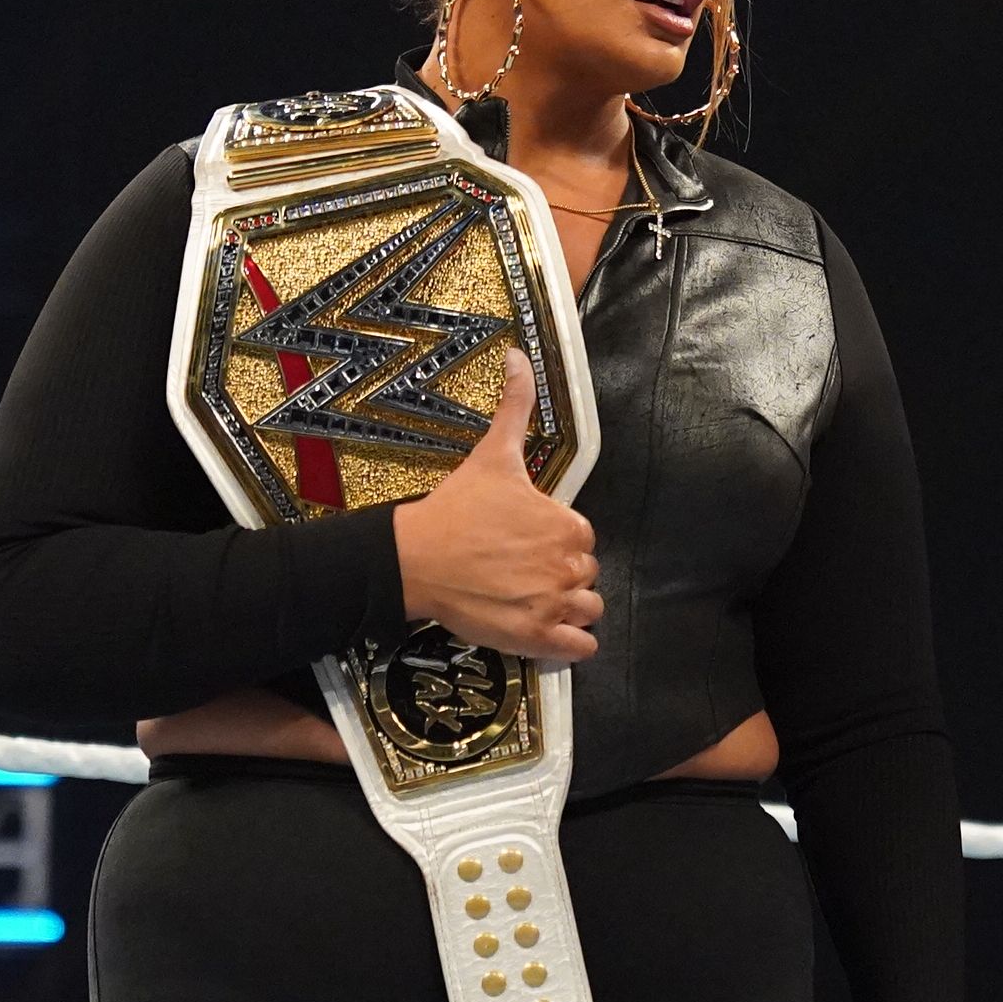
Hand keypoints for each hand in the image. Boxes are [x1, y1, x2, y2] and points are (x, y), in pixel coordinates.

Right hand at [392, 351, 602, 660]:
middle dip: (561, 575)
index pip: (582, 540)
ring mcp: (555, 604)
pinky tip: (543, 630)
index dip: (556, 542)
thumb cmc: (456, 509)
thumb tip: (520, 353)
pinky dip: (569, 644)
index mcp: (569, 525)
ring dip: (568, 609)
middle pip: (586, 576)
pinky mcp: (539, 639)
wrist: (414, 558)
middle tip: (521, 571)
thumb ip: (516, 405)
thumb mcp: (494, 453)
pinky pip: (580, 648)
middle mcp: (570, 565)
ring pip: (588, 611)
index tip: (526, 542)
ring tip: (531, 600)